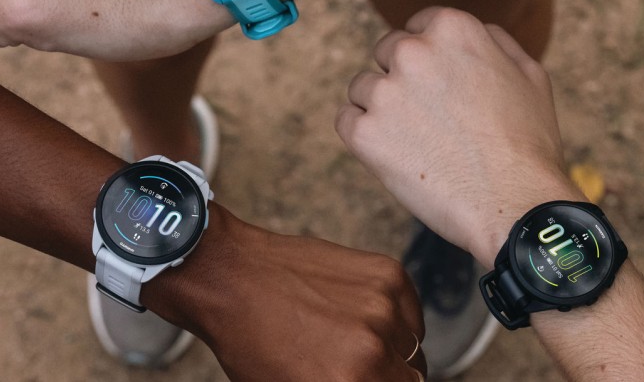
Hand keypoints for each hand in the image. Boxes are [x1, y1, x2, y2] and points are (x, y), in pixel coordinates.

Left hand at [144, 206, 427, 381]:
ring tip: (350, 337)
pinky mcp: (387, 272)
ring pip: (412, 345)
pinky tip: (358, 313)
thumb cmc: (249, 341)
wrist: (231, 276)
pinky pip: (411, 311)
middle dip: (387, 376)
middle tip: (355, 366)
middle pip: (412, 377)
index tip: (365, 379)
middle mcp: (374, 347)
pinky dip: (394, 316)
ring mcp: (383, 305)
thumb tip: (363, 379)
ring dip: (392, 347)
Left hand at [336, 7, 579, 263]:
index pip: (417, 26)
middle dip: (403, 79)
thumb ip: (492, 41)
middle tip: (431, 119)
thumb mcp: (529, 74)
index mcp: (452, 28)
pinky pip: (346, 120)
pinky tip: (395, 153)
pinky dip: (363, 135)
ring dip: (381, 108)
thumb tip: (469, 32)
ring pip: (363, 87)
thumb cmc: (527, 144)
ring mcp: (384, 92)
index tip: (439, 86)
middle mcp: (412, 51)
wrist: (513, 204)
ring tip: (418, 141)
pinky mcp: (364, 132)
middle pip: (387, 53)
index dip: (429, 57)